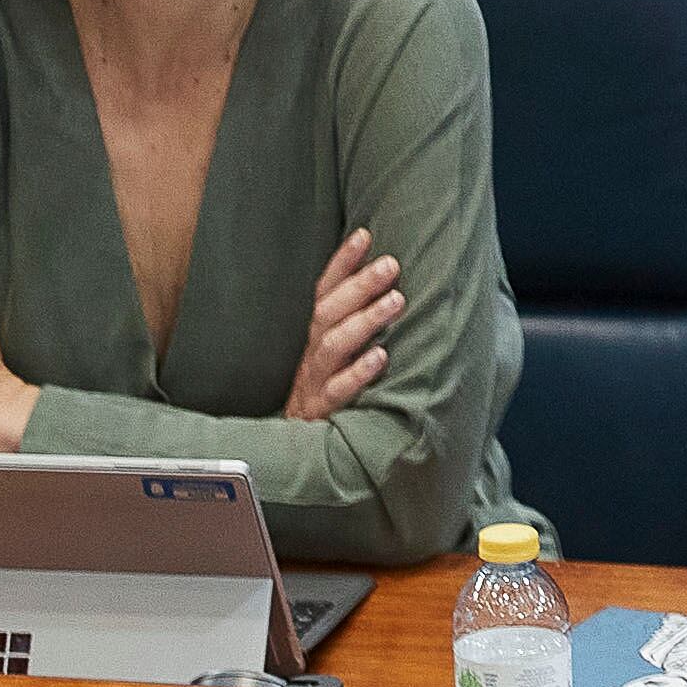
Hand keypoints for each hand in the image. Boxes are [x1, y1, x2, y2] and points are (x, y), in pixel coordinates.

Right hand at [287, 227, 404, 420]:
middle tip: (391, 264)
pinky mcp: (321, 412)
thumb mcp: (333, 356)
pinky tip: (381, 358)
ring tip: (395, 302)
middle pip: (329, 312)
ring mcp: (314, 382)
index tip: (364, 234)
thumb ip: (350, 324)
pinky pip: (337, 391)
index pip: (324, 291)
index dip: (342, 263)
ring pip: (333, 346)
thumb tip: (386, 285)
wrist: (291, 452)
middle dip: (360, 285)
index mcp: (315, 336)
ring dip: (365, 321)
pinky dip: (358, 373)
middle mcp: (312, 354)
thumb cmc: (324, 393)